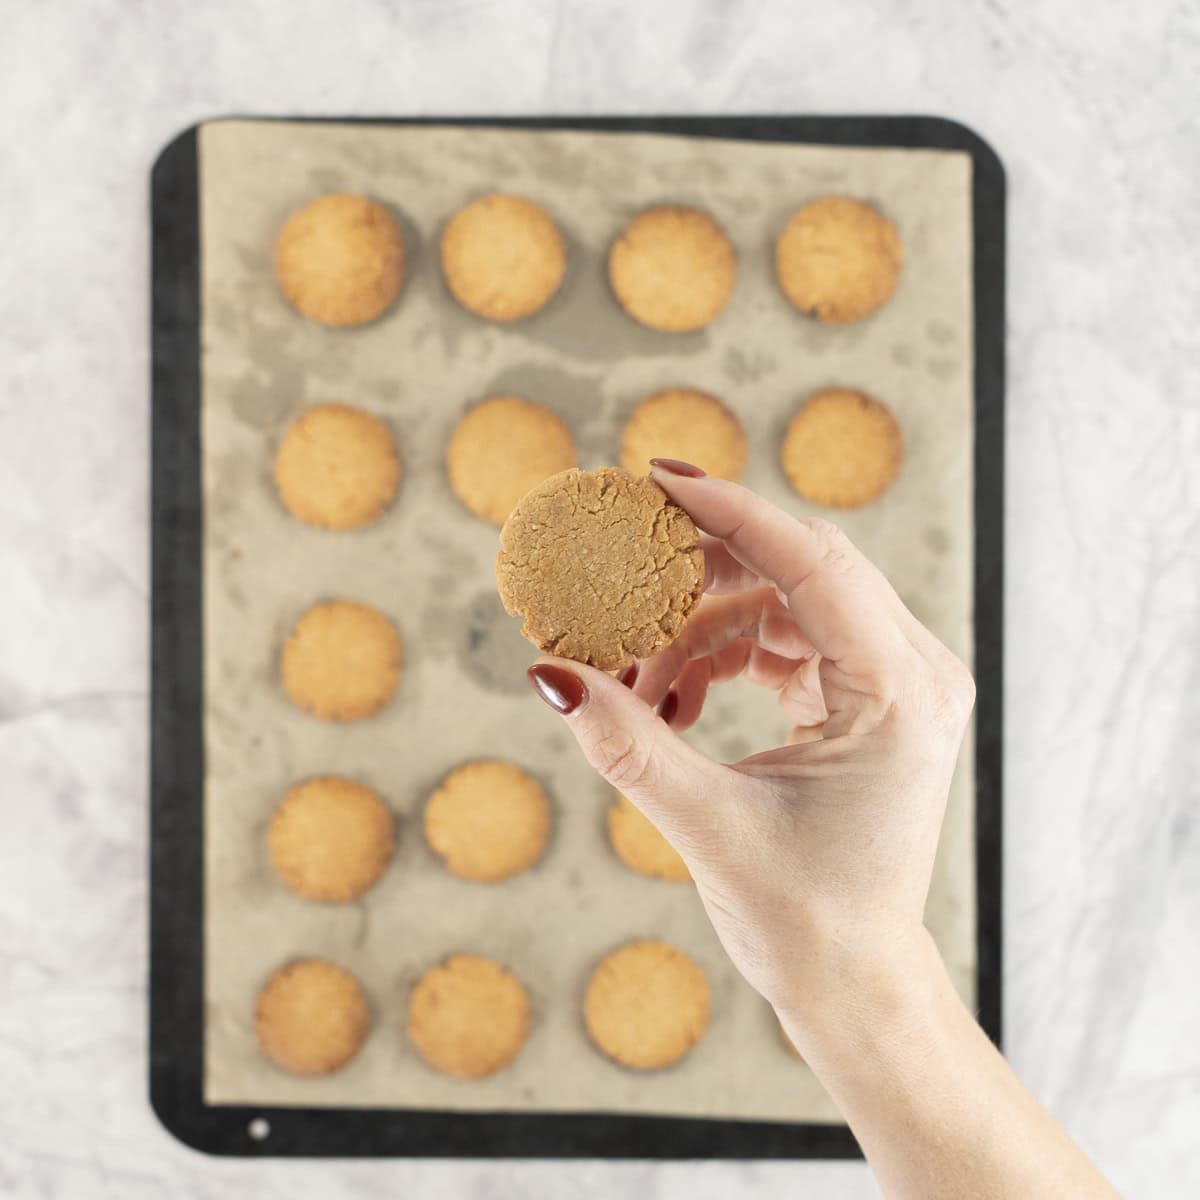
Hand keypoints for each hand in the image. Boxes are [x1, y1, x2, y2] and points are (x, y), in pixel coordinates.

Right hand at [525, 462, 975, 1025]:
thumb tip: (549, 671)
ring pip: (780, 602)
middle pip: (796, 568)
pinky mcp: (860, 696)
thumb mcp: (708, 824)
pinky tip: (669, 702)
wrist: (850, 978)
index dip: (730, 512)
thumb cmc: (803, 917)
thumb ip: (628, 740)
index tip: (657, 478)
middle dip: (697, 570)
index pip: (813, 562)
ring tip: (632, 679)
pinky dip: (716, 657)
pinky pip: (780, 640)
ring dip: (696, 628)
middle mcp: (911, 672)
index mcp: (900, 692)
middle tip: (618, 573)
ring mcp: (889, 681)